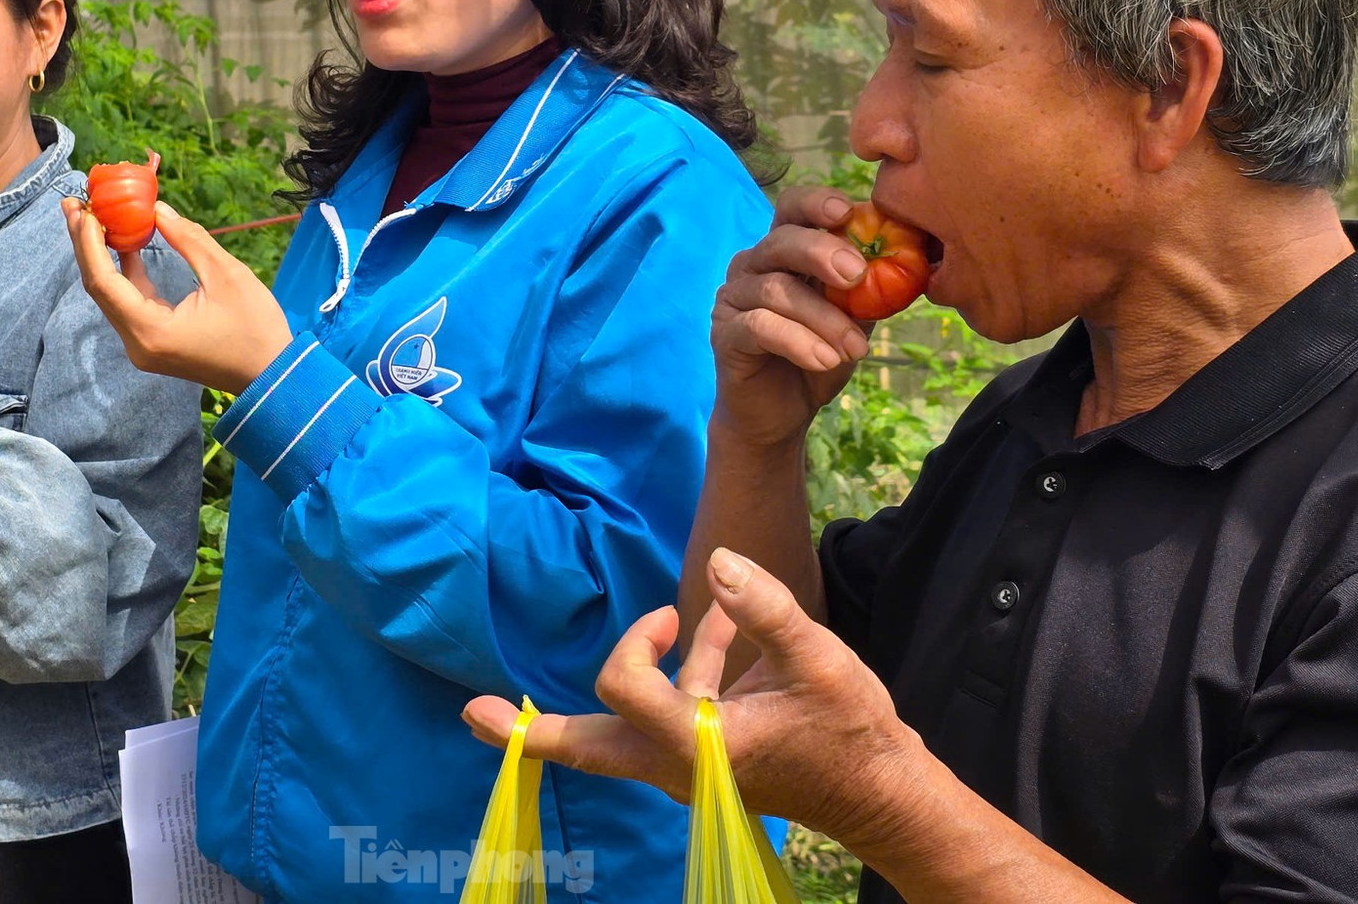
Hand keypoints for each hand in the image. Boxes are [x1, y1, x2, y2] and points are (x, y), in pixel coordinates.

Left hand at [63, 198, 292, 394]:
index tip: (83, 207)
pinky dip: (124, 271)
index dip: (90, 242)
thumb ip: (188, 239)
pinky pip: (129, 302)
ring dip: (101, 255)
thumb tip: (157, 209)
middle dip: (85, 243)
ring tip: (90, 215)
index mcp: (151, 330)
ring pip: (111, 294)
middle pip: (99, 288)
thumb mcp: (227, 275)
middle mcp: (138, 343)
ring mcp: (144, 345)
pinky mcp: (154, 341)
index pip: (104, 282)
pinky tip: (123, 241)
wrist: (272, 375)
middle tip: (72, 203)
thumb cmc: (256, 328)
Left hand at [462, 548, 924, 852]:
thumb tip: (718, 560)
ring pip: (621, 735)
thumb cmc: (852, 732)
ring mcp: (691, 771)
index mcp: (702, 745)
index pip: (627, 690)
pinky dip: (687, 674)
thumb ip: (763, 609)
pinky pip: (671, 716)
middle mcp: (682, 766)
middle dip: (528, 733)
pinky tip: (727, 631)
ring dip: (625, 680)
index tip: (667, 617)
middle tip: (472, 714)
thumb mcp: (817, 659)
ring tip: (640, 632)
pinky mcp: (707, 763)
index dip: (635, 644)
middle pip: (588, 750)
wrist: (885, 796)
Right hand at [711, 186, 874, 448]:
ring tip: (856, 349)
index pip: (791, 208)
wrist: (780, 415)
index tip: (848, 210)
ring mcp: (733, 298)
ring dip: (823, 318)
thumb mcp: (853, 319)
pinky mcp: (724, 334)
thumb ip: (870, 288)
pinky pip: (759, 326)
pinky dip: (798, 341)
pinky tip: (825, 360)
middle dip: (821, 251)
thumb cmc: (818, 356)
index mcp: (783, 251)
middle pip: (781, 240)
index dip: (815, 202)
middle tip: (857, 274)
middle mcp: (752, 265)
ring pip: (776, 289)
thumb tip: (911, 261)